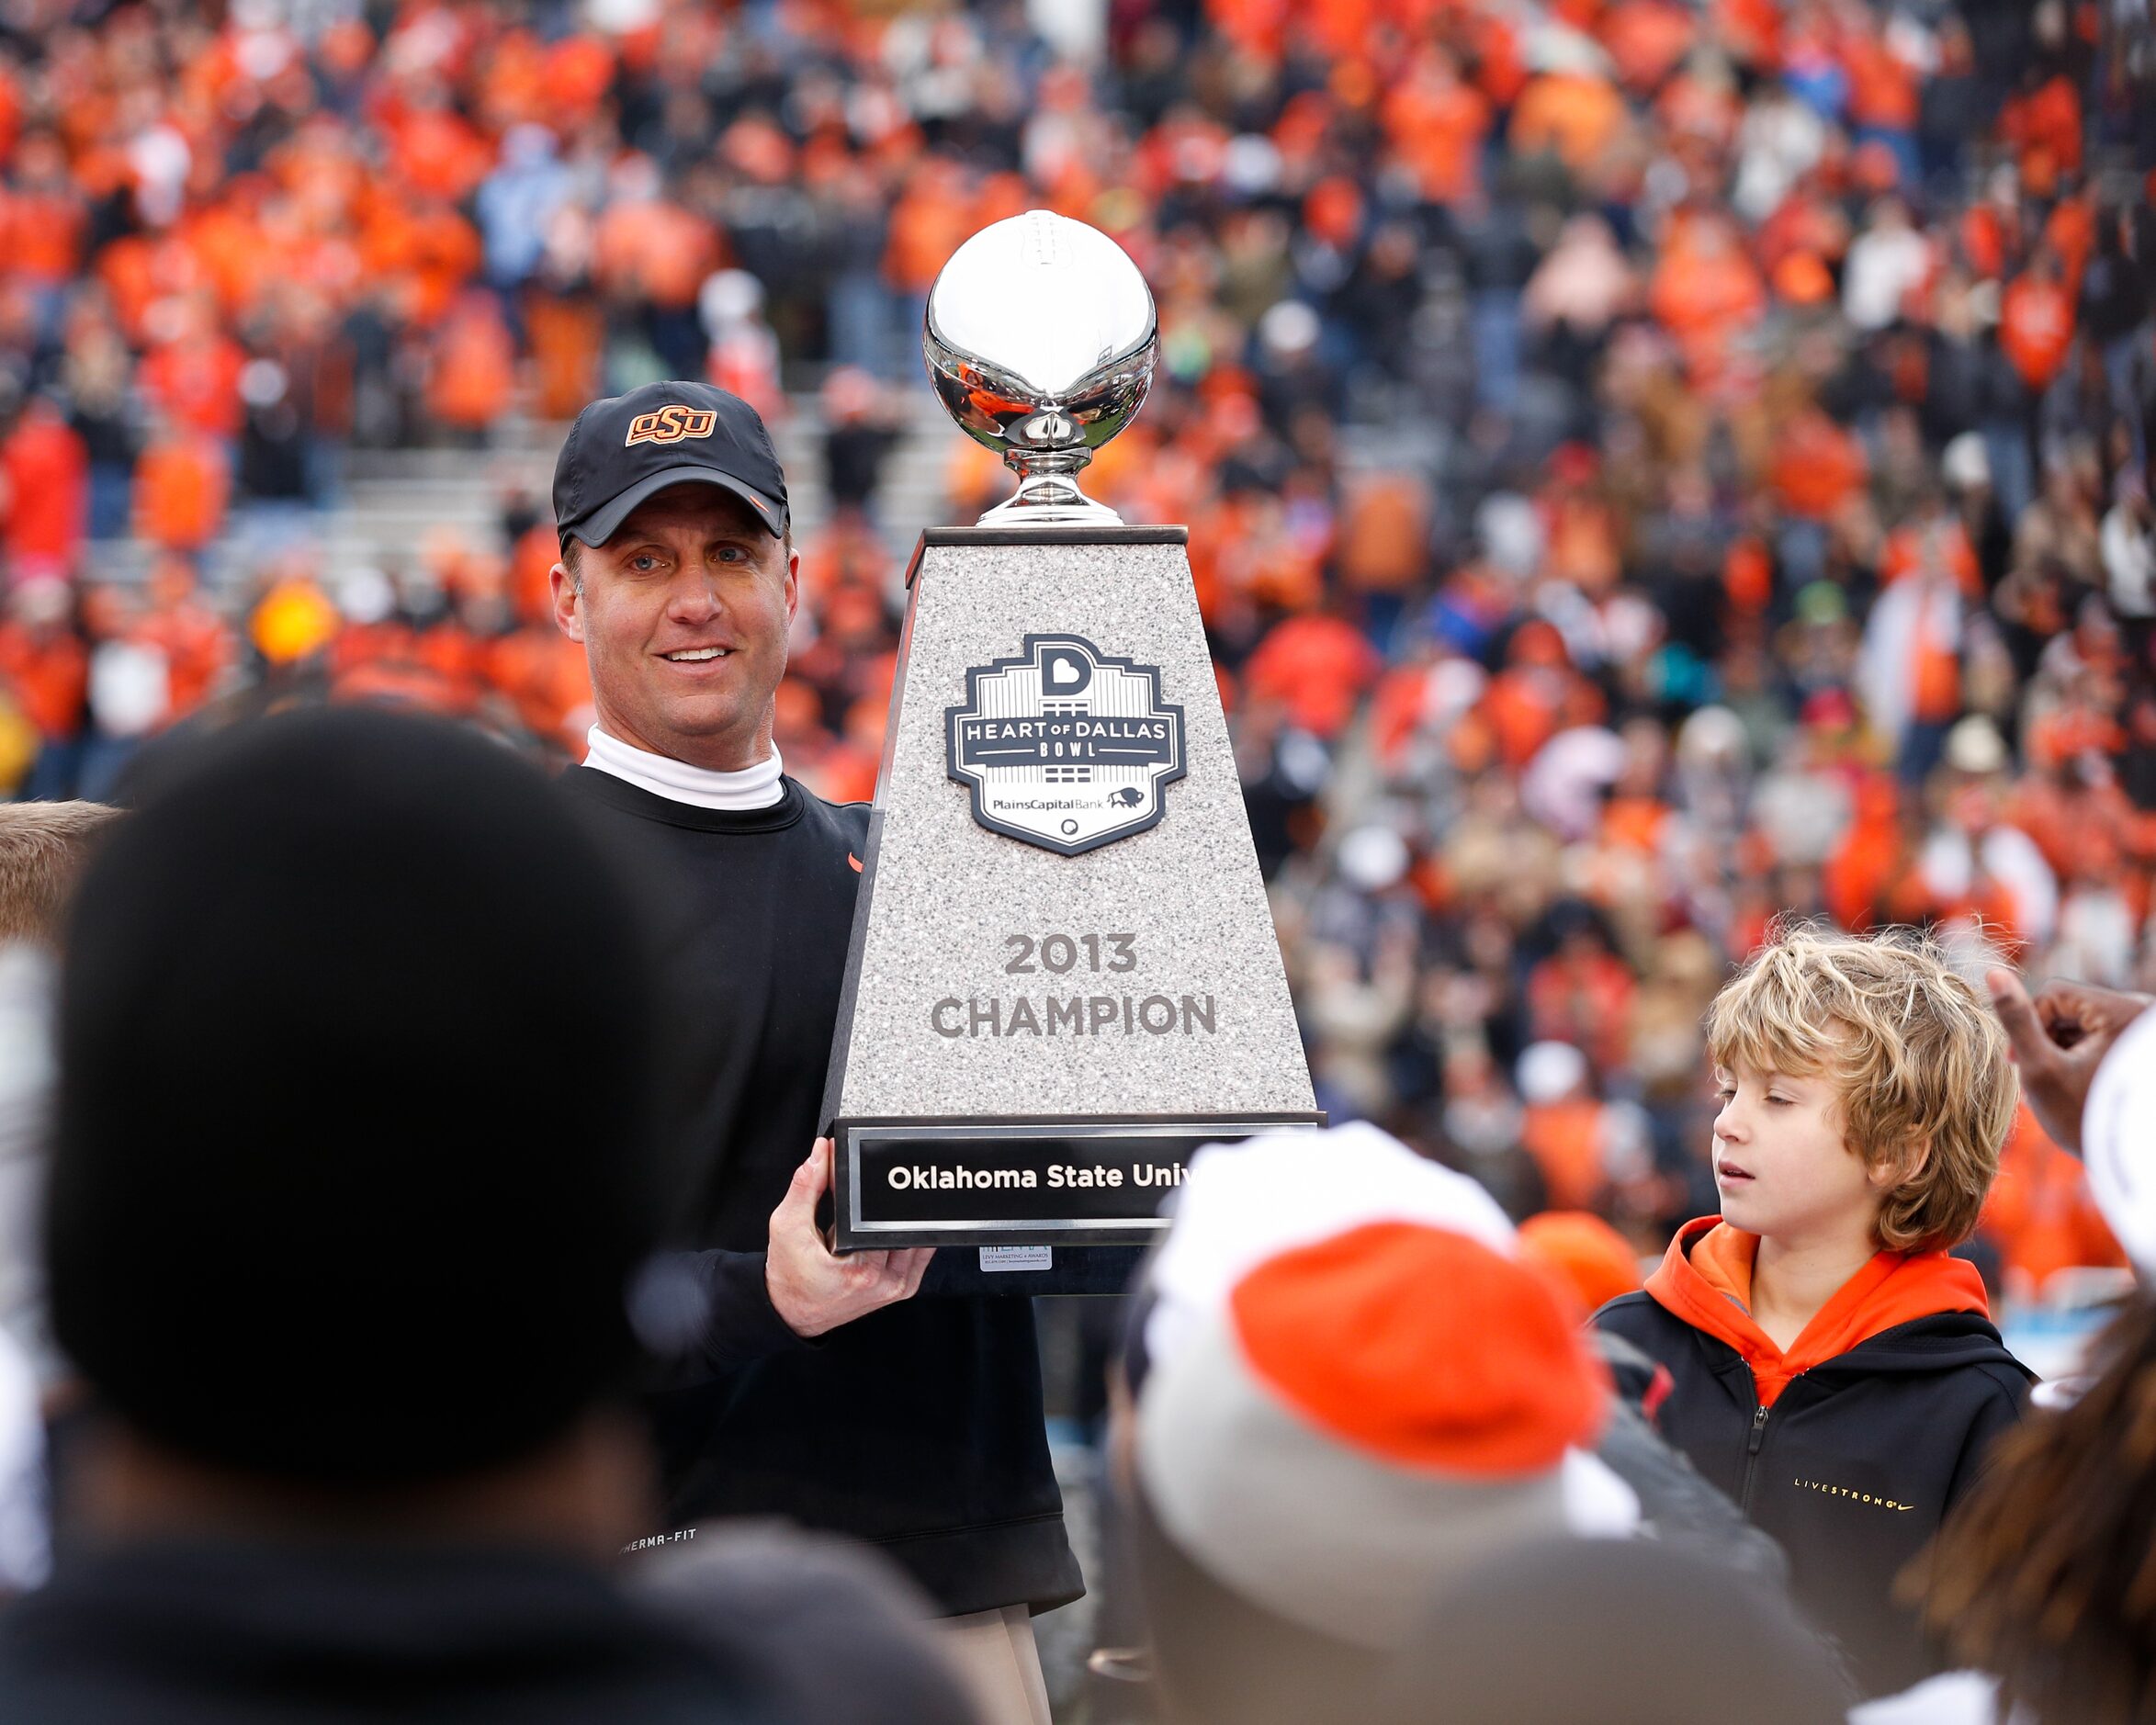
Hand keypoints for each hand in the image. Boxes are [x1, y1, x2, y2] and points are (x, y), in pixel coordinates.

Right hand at [765, 1139, 932, 1337]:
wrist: (792, 1311)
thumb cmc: (788, 1274)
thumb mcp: (787, 1225)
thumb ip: (805, 1185)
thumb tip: (822, 1151)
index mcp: (858, 1269)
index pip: (880, 1213)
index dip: (872, 1187)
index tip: (859, 1174)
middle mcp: (884, 1280)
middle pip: (900, 1221)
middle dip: (887, 1201)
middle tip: (867, 1190)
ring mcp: (897, 1286)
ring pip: (916, 1234)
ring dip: (899, 1217)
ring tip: (872, 1212)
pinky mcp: (903, 1287)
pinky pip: (919, 1250)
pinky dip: (907, 1233)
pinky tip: (886, 1225)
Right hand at [1986, 969, 2152, 1156]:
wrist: (2132, 1162)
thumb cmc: (2084, 1117)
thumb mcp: (2041, 1067)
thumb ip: (2017, 1019)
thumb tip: (1993, 971)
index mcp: (2123, 1011)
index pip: (2054, 994)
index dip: (2029, 1023)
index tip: (2016, 1062)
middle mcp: (2141, 1013)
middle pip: (2071, 1009)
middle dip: (2048, 1040)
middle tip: (2038, 1077)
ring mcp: (2143, 1032)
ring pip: (2086, 1024)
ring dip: (2064, 1049)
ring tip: (2058, 1085)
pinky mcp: (2142, 1049)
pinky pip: (2104, 1038)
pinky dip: (2084, 1056)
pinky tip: (2076, 1085)